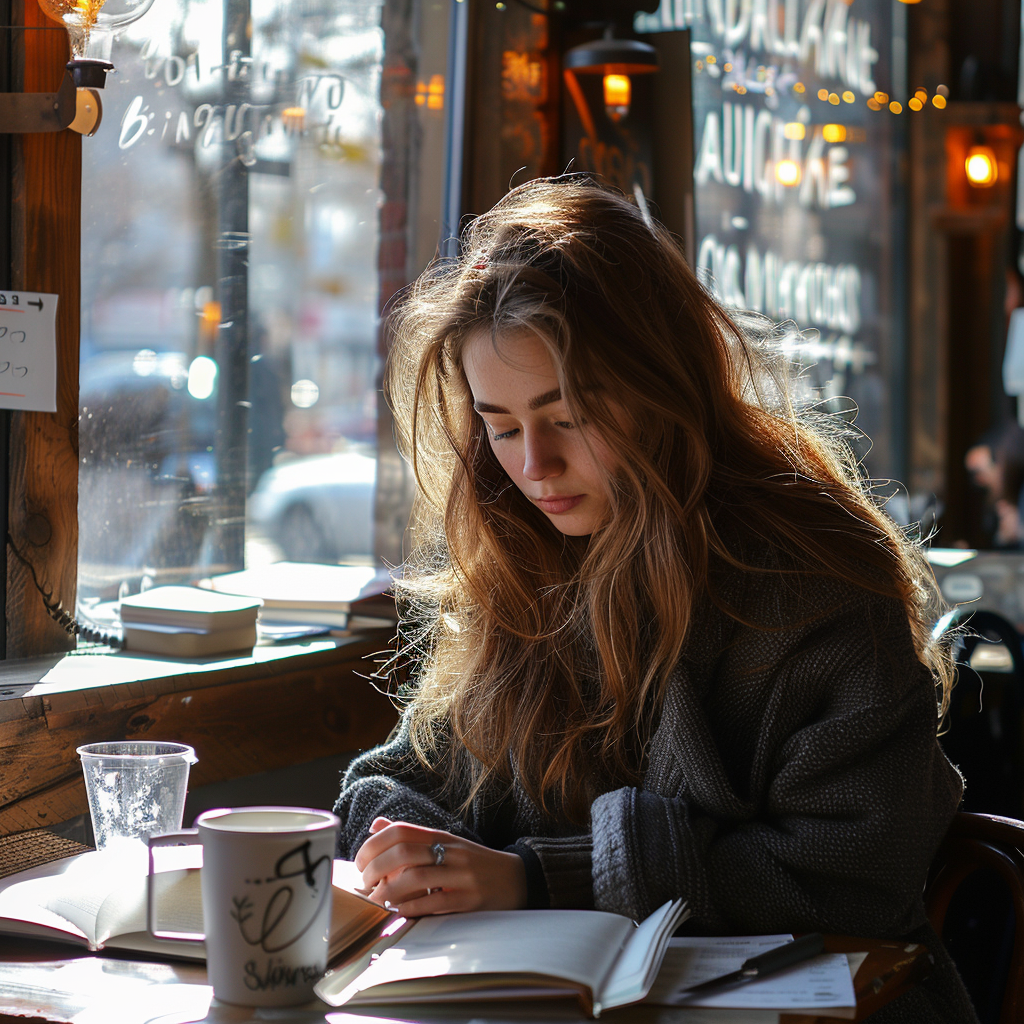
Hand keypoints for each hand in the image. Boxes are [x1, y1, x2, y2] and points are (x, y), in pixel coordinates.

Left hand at [354, 817, 527, 916]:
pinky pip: (433, 902)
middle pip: (403, 852)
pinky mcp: (468, 900)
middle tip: (364, 882)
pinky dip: (410, 908)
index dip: (374, 844)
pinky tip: (398, 912)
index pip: (401, 831)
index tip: (360, 861)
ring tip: (376, 901)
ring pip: (415, 877)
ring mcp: (461, 875)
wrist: (516, 879)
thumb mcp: (445, 843)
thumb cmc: (473, 863)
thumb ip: (411, 836)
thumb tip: (376, 826)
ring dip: (388, 892)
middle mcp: (451, 851)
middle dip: (376, 868)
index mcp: (442, 836)